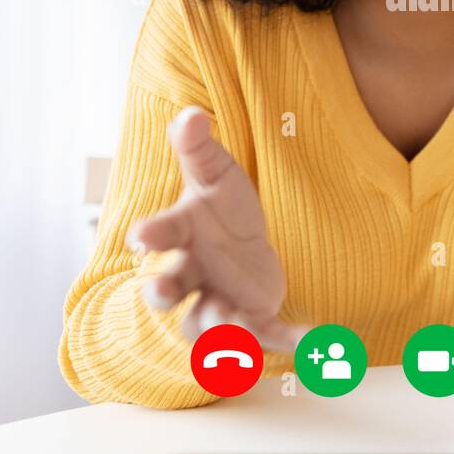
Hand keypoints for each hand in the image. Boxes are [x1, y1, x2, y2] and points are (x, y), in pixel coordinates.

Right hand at [126, 106, 309, 349]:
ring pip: (207, 320)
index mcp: (181, 235)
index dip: (150, 234)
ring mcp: (218, 300)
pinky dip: (288, 340)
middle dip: (162, 290)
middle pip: (168, 287)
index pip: (161, 233)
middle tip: (161, 291)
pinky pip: (267, 334)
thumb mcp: (215, 174)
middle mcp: (191, 274)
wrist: (243, 248)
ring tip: (229, 324)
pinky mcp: (251, 319)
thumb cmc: (220, 210)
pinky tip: (313, 340)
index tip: (140, 235)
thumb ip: (199, 147)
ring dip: (217, 325)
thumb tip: (190, 113)